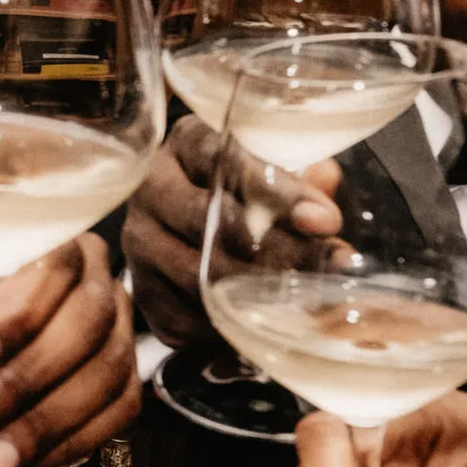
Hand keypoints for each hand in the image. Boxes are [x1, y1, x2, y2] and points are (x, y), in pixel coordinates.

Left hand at [0, 235, 135, 466]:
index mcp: (48, 238)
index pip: (51, 267)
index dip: (12, 316)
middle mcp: (94, 282)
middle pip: (84, 328)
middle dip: (18, 383)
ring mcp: (114, 337)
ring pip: (103, 381)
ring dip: (35, 430)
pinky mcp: (116, 390)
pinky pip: (106, 424)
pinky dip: (55, 451)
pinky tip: (9, 466)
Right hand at [122, 115, 342, 348]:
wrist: (185, 225)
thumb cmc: (240, 192)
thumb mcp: (270, 173)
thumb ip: (300, 178)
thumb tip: (327, 179)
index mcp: (186, 144)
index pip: (224, 160)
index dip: (278, 191)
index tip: (326, 221)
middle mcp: (152, 188)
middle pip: (205, 219)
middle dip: (275, 248)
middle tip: (325, 266)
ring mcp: (139, 240)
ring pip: (196, 273)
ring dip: (255, 290)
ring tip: (304, 295)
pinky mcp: (142, 288)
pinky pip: (184, 314)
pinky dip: (227, 322)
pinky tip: (261, 317)